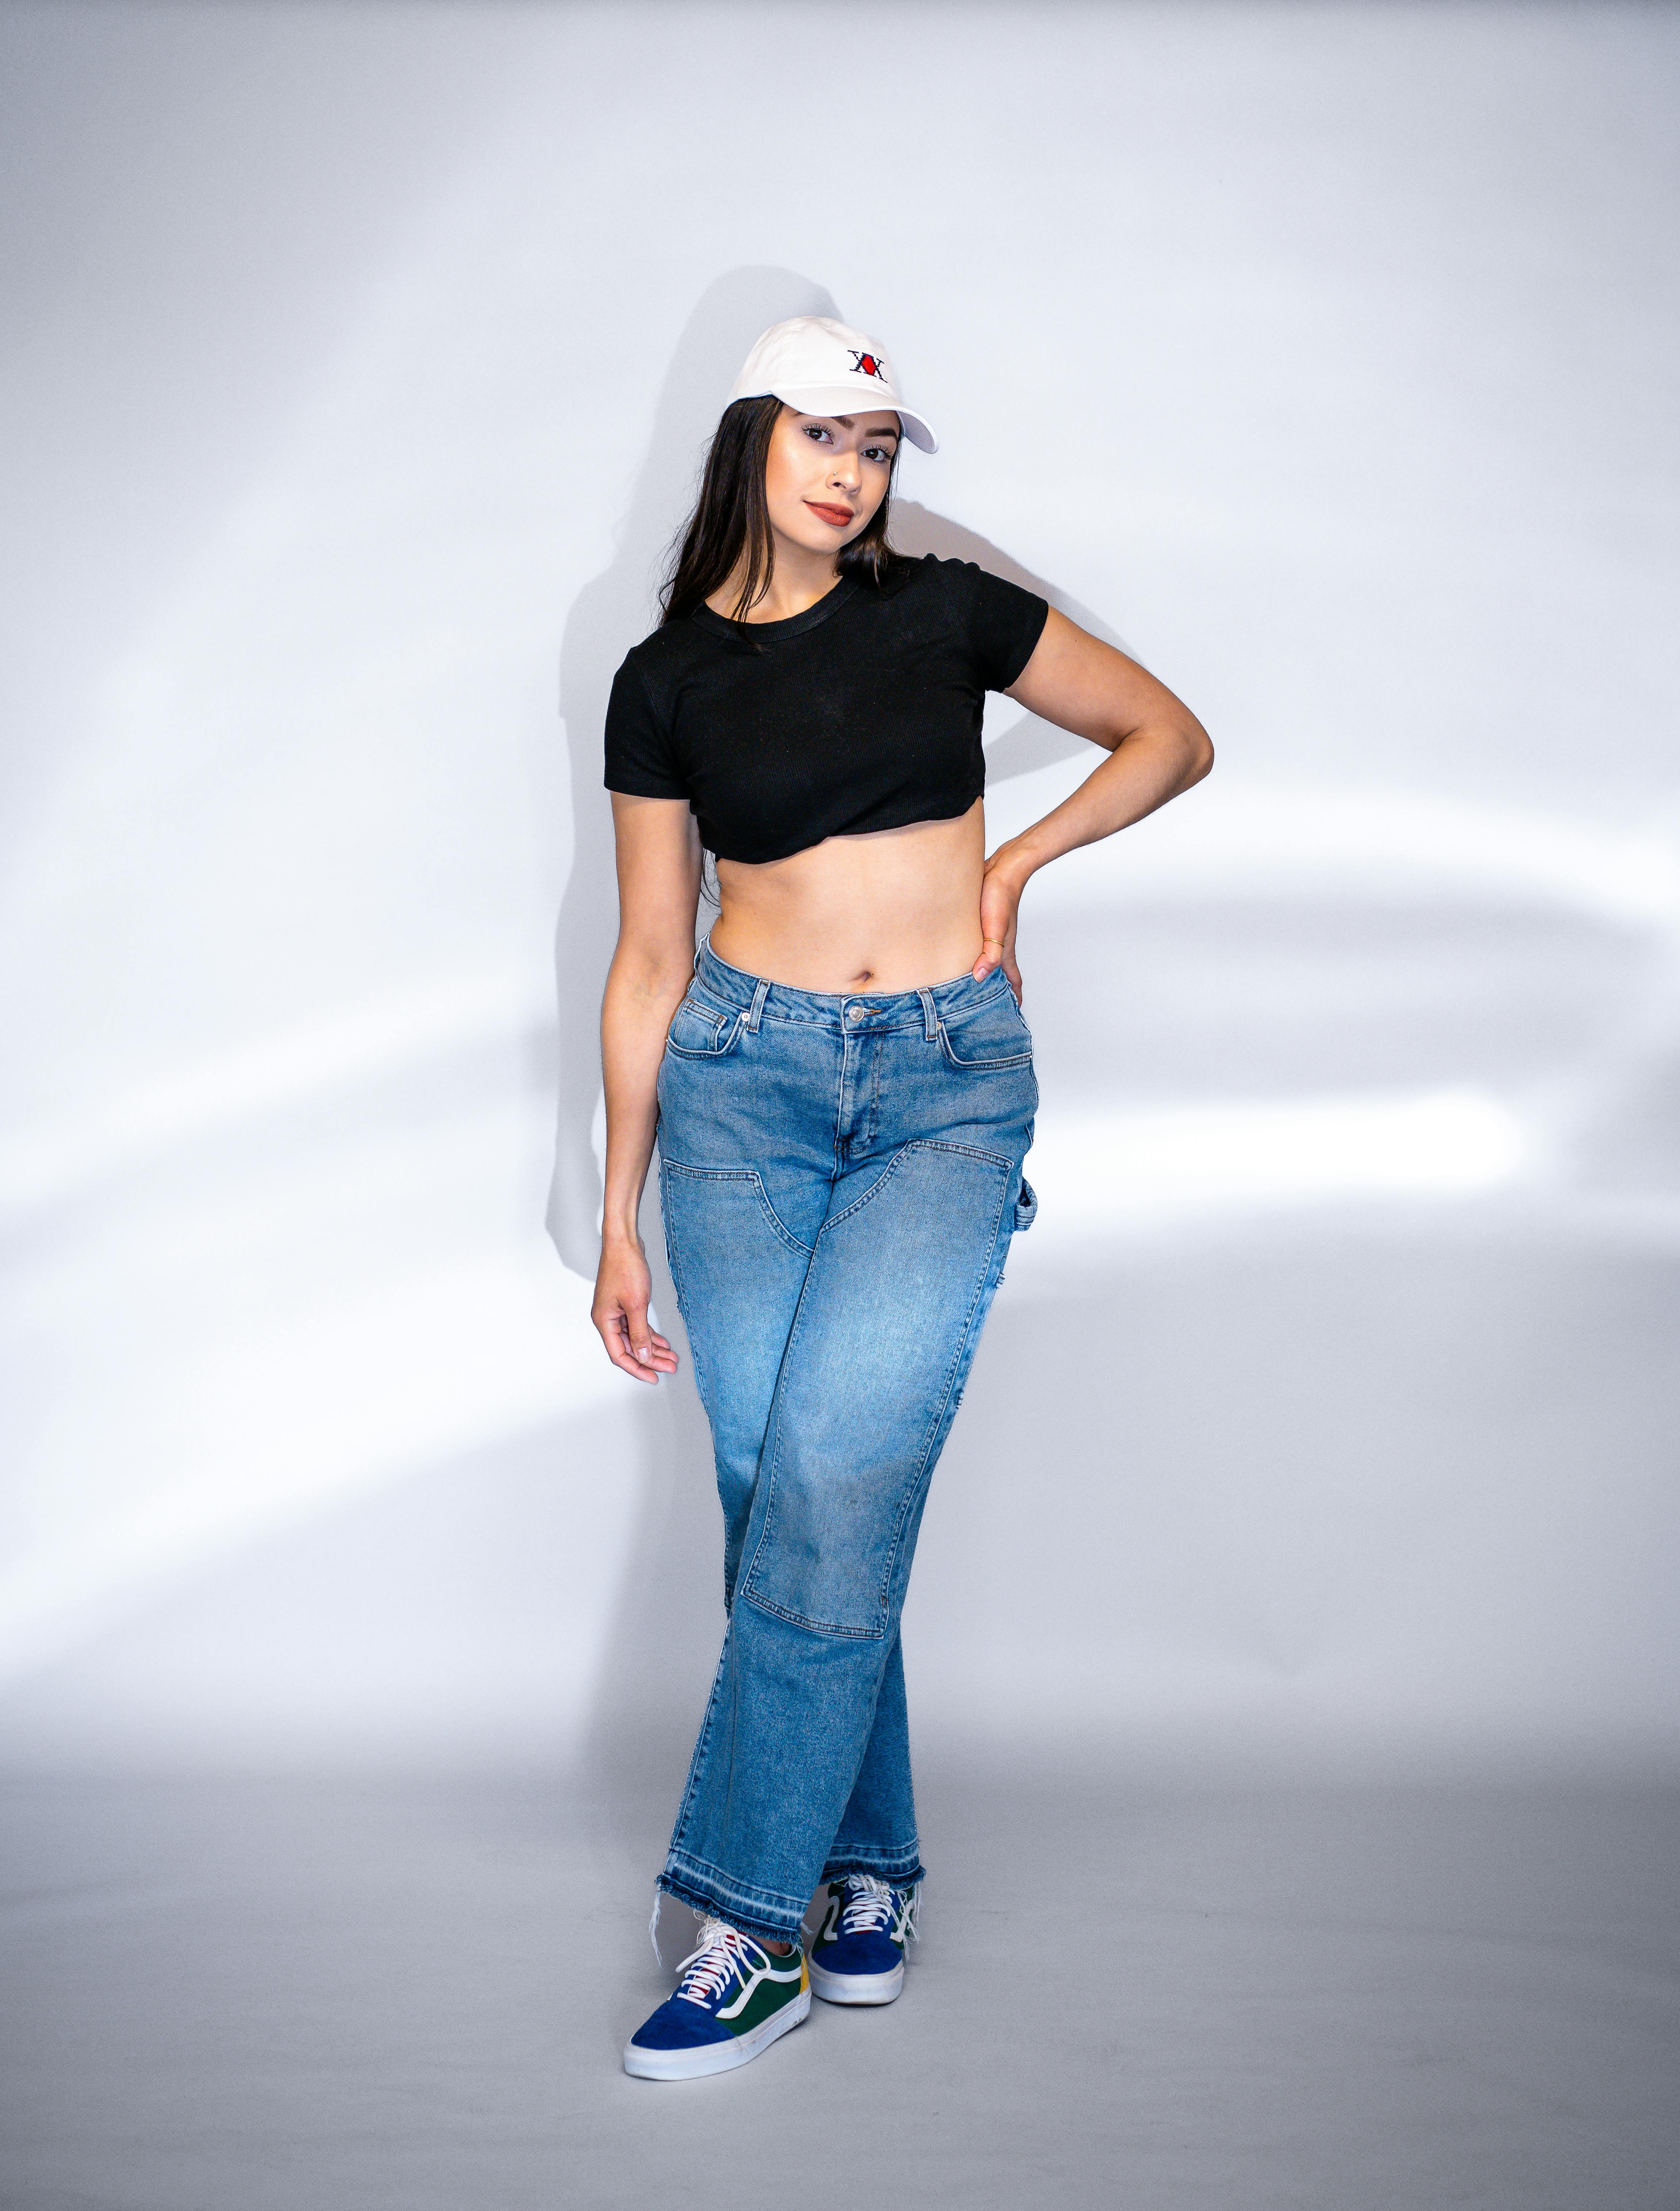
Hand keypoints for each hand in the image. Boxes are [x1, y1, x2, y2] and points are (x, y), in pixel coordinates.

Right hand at [591, 1236, 678, 1383]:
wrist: (624, 1242)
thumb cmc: (625, 1268)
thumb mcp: (636, 1305)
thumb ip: (640, 1333)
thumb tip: (643, 1356)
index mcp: (604, 1322)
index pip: (619, 1355)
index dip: (637, 1368)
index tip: (653, 1377)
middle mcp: (607, 1319)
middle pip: (629, 1348)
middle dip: (650, 1359)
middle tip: (670, 1366)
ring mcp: (616, 1311)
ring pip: (635, 1338)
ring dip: (652, 1348)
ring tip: (671, 1357)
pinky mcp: (625, 1304)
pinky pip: (637, 1326)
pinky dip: (650, 1335)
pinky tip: (663, 1342)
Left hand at [971, 847, 1027, 1002]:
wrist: (1002, 867)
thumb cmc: (1000, 896)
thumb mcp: (995, 927)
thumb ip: (990, 953)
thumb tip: (980, 977)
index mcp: (1004, 951)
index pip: (1013, 981)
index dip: (1013, 999)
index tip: (1011, 1016)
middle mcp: (998, 946)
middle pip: (999, 974)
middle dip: (996, 991)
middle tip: (985, 1007)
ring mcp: (990, 935)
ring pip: (987, 960)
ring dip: (983, 973)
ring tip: (970, 987)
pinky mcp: (979, 923)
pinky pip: (977, 945)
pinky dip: (973, 955)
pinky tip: (960, 955)